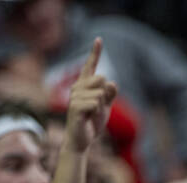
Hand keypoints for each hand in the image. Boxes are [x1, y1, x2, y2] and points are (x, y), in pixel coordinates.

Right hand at [65, 38, 117, 152]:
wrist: (82, 139)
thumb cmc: (92, 121)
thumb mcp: (105, 106)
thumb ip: (110, 94)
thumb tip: (111, 83)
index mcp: (84, 85)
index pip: (91, 66)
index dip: (95, 53)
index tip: (99, 39)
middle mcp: (77, 87)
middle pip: (101, 78)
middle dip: (106, 94)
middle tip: (98, 107)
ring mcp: (75, 96)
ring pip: (100, 93)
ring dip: (102, 106)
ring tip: (93, 114)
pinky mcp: (75, 107)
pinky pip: (95, 103)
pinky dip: (98, 111)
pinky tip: (89, 117)